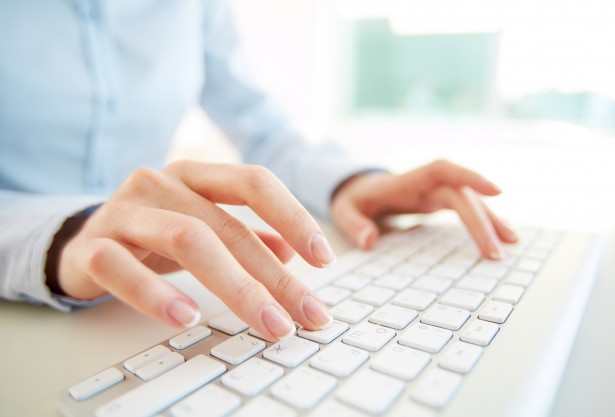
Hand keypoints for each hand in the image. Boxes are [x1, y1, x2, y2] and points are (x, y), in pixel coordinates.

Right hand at [57, 161, 334, 340]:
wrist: (80, 241)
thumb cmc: (152, 233)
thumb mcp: (202, 227)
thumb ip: (245, 235)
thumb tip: (292, 253)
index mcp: (194, 176)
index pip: (253, 182)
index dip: (293, 215)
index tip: (324, 257)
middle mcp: (160, 184)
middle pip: (227, 226)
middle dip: (274, 276)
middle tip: (307, 314)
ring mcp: (123, 211)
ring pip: (186, 240)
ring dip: (234, 287)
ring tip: (266, 323)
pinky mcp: (91, 246)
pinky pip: (121, 267)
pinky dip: (155, 294)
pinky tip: (187, 317)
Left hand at [330, 160, 517, 258]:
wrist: (357, 189)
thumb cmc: (352, 198)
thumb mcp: (343, 210)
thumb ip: (353, 224)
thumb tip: (369, 240)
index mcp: (406, 181)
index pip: (443, 170)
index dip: (470, 176)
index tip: (497, 191)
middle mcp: (426, 184)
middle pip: (462, 195)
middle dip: (482, 221)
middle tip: (496, 253)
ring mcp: (434, 193)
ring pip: (470, 201)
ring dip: (491, 220)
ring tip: (512, 243)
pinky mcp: (438, 203)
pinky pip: (466, 209)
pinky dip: (483, 222)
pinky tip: (500, 237)